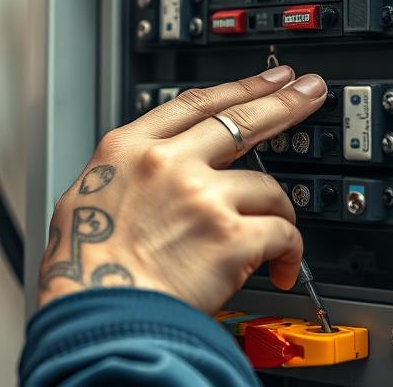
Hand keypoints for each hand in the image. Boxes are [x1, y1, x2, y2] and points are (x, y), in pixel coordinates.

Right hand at [36, 66, 327, 313]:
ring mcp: (202, 196)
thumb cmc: (83, 268)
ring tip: (275, 236)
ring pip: (267, 188)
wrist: (98, 313)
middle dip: (283, 102)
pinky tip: (282, 267)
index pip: (194, 104)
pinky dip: (289, 253)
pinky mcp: (231, 237)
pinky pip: (282, 234)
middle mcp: (167, 163)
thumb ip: (120, 178)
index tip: (264, 79)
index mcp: (127, 149)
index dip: (236, 87)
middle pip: (241, 120)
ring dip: (278, 212)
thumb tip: (137, 179)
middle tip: (309, 91)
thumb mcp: (82, 199)